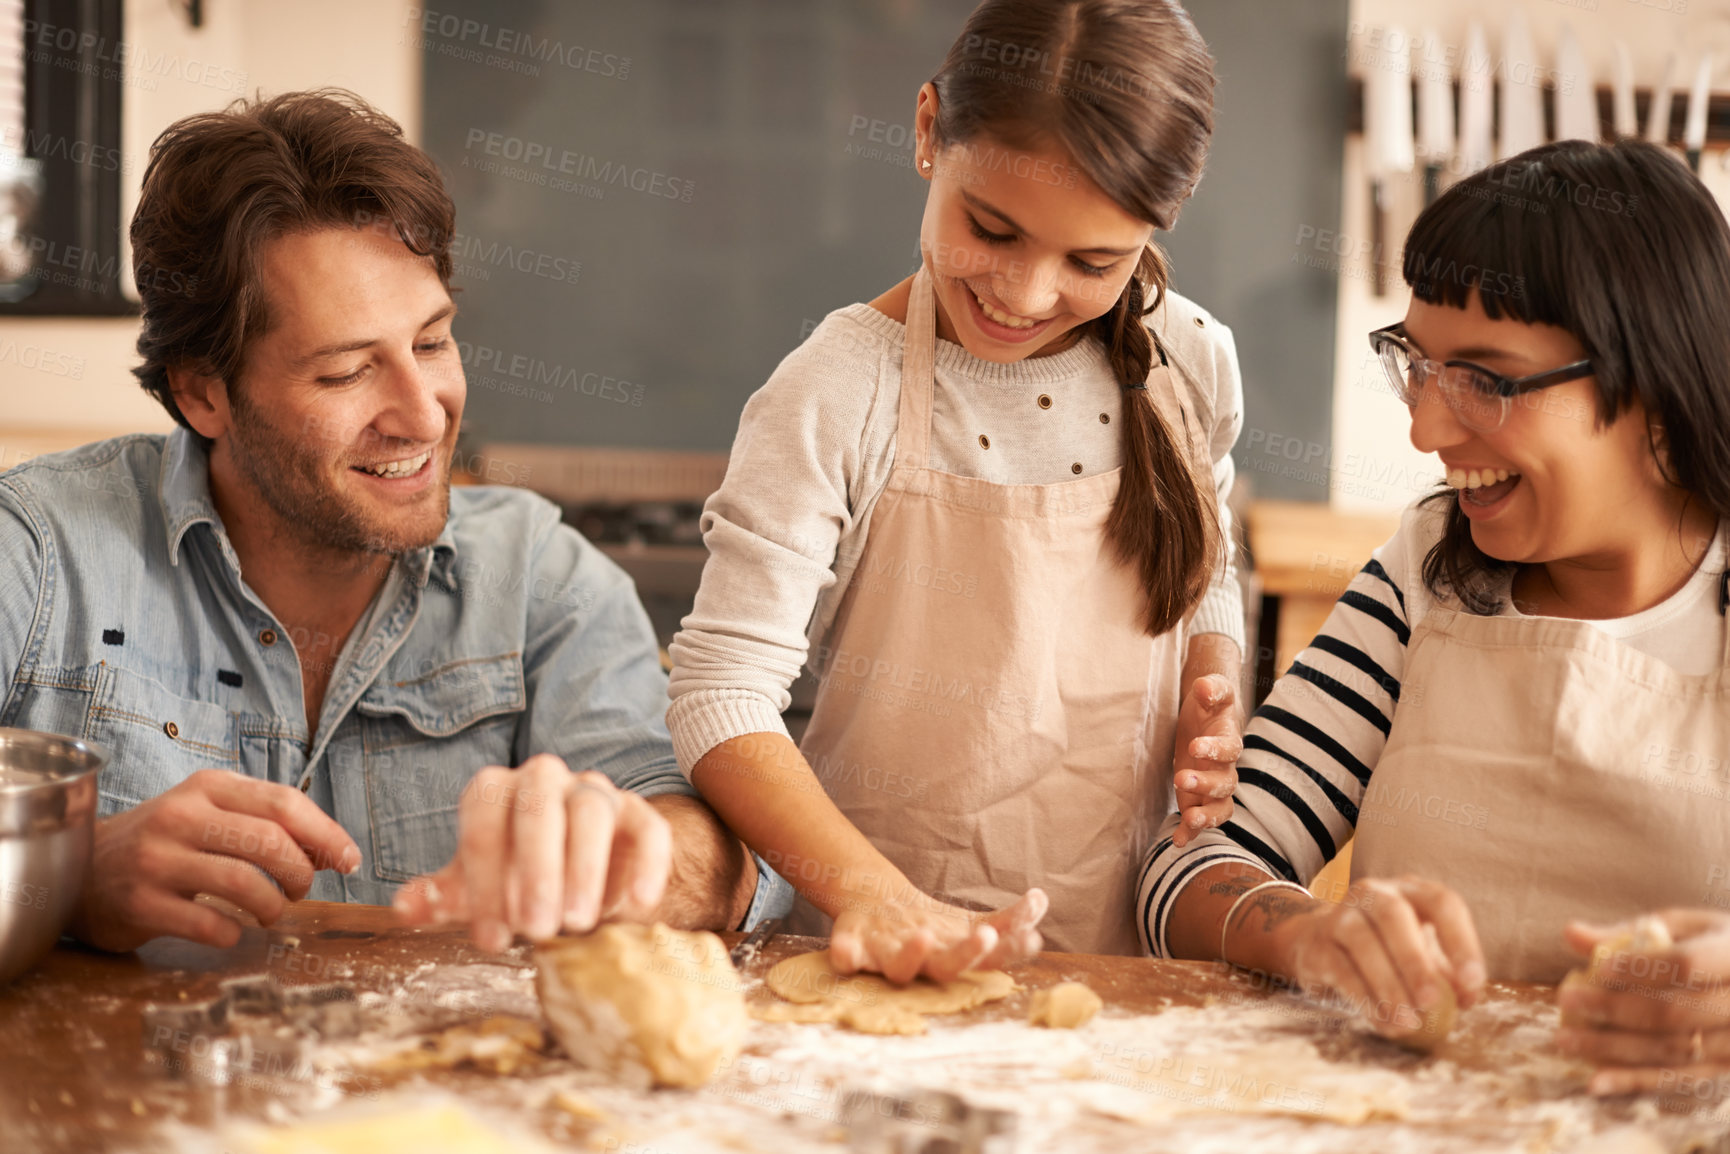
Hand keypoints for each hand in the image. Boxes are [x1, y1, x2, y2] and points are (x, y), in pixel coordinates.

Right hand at [68, 769, 360, 951]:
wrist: (81, 870)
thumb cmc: (166, 843)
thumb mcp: (212, 816)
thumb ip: (268, 824)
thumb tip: (336, 851)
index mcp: (208, 788)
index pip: (284, 803)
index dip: (327, 834)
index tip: (349, 861)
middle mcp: (181, 816)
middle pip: (269, 842)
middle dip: (301, 873)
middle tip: (300, 892)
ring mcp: (156, 859)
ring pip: (243, 882)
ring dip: (272, 906)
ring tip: (271, 912)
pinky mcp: (139, 904)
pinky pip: (207, 923)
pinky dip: (232, 932)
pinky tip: (232, 931)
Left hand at [391, 755, 670, 952]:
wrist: (574, 879)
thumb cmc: (513, 882)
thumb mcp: (476, 892)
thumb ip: (444, 897)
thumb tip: (407, 905)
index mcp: (495, 792)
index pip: (484, 819)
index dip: (485, 880)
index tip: (491, 939)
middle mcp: (543, 779)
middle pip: (538, 806)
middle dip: (536, 869)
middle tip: (536, 929)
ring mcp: (593, 792)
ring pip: (590, 812)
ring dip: (583, 868)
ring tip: (576, 924)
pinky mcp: (636, 814)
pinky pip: (648, 827)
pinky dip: (647, 864)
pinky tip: (638, 905)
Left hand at [829, 888, 1048, 983]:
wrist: (874, 910)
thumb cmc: (927, 925)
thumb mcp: (967, 920)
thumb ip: (1008, 918)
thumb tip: (1042, 900)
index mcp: (951, 957)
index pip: (985, 959)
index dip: (1007, 951)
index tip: (1033, 939)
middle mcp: (922, 963)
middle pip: (945, 966)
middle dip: (966, 954)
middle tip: (988, 937)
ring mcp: (885, 957)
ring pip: (899, 967)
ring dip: (911, 956)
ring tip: (925, 935)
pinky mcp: (852, 949)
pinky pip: (846, 956)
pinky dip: (845, 955)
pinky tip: (844, 952)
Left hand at [1171, 672, 1241, 847]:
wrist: (1205, 717)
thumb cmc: (1210, 703)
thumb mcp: (1212, 690)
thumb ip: (1212, 688)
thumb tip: (1204, 688)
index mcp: (1230, 741)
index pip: (1229, 749)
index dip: (1215, 750)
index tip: (1195, 746)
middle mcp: (1225, 768)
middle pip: (1225, 783)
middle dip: (1205, 784)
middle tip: (1180, 777)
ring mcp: (1213, 787)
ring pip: (1220, 808)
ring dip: (1206, 816)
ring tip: (1189, 818)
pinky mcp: (1198, 799)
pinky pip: (1200, 819)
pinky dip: (1190, 832)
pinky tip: (1177, 841)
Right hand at [1266, 875, 1485, 1040]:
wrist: (1321, 943)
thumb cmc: (1387, 949)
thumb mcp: (1421, 953)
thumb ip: (1446, 974)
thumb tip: (1466, 1000)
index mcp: (1412, 892)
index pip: (1442, 903)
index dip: (1460, 941)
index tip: (1472, 983)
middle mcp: (1374, 894)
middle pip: (1394, 916)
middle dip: (1414, 961)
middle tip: (1431, 1002)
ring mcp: (1340, 915)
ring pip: (1362, 942)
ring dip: (1388, 985)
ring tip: (1408, 1023)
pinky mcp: (1318, 944)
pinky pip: (1341, 970)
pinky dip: (1365, 1000)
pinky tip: (1385, 1023)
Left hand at [1557, 910, 1729, 1098]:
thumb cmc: (1711, 946)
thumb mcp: (1682, 928)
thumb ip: (1629, 931)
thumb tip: (1570, 933)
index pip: (1688, 964)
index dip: (1642, 968)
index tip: (1598, 968)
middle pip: (1675, 1012)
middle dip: (1615, 1008)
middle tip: (1566, 1000)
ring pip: (1673, 1051)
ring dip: (1614, 1048)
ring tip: (1565, 1040)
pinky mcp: (1726, 1071)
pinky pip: (1678, 1080)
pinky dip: (1634, 1082)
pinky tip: (1594, 1081)